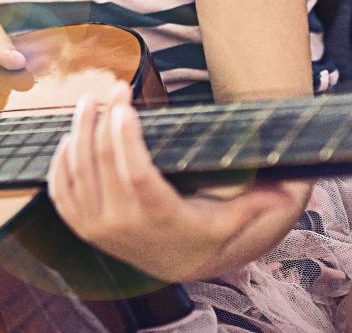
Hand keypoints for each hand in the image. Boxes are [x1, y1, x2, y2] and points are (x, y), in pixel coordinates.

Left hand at [46, 81, 309, 282]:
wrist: (172, 264)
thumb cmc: (204, 230)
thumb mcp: (232, 217)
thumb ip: (258, 201)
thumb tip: (291, 188)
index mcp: (158, 217)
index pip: (134, 173)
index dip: (125, 136)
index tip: (125, 102)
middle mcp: (121, 225)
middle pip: (101, 162)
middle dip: (103, 119)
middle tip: (114, 87)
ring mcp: (96, 227)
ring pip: (77, 170)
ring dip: (79, 130)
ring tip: (90, 100)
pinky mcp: (79, 224)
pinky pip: (60, 188)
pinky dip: (61, 159)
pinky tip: (71, 133)